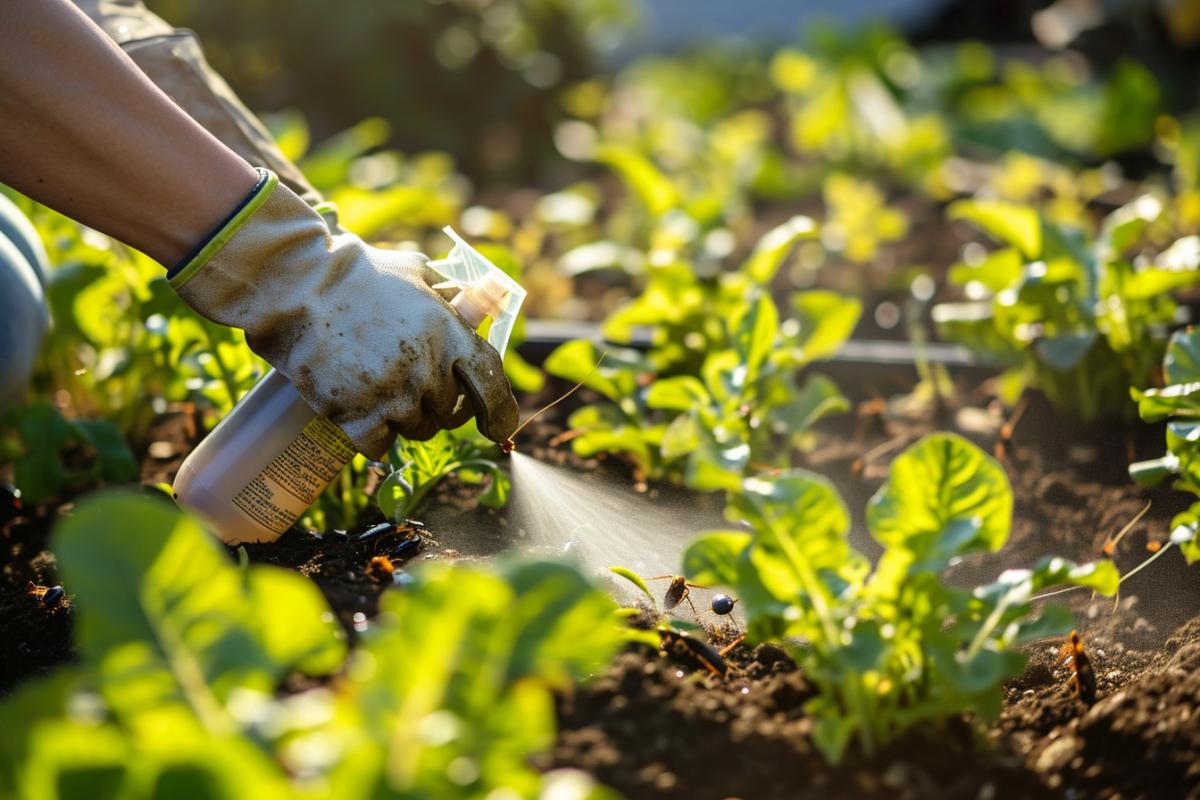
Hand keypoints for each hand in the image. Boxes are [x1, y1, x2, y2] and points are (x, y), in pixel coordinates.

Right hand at [171, 170, 518, 458]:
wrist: (298, 286)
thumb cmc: (361, 274)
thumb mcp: (419, 273)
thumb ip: (455, 296)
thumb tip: (484, 307)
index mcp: (450, 336)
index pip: (492, 389)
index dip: (501, 415)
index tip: (499, 428)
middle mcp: (427, 371)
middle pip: (452, 414)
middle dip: (442, 406)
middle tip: (420, 389)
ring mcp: (392, 396)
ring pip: (418, 431)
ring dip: (408, 420)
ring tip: (385, 392)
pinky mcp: (356, 415)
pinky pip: (381, 446)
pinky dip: (376, 438)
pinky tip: (364, 416)